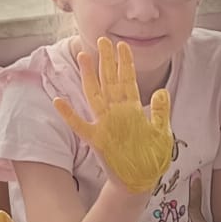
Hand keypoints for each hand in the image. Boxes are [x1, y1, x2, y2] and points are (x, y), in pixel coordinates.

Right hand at [52, 36, 172, 194]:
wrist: (140, 182)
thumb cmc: (151, 158)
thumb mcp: (161, 133)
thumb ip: (160, 112)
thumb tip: (162, 91)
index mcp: (132, 110)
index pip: (128, 81)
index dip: (125, 63)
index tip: (123, 45)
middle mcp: (117, 113)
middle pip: (110, 81)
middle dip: (107, 61)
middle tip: (103, 39)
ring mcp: (105, 125)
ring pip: (95, 95)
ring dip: (89, 76)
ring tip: (83, 56)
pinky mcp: (96, 140)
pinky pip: (80, 125)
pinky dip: (69, 114)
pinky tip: (58, 101)